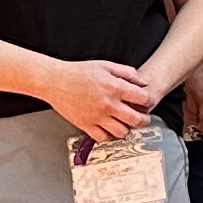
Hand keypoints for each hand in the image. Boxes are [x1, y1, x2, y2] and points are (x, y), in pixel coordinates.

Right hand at [46, 57, 160, 145]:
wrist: (54, 81)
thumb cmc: (78, 72)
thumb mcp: (106, 66)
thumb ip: (127, 73)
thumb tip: (143, 82)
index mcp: (115, 87)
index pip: (143, 99)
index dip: (147, 100)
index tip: (145, 101)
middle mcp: (108, 104)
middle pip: (137, 120)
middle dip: (144, 120)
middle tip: (143, 118)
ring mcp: (97, 117)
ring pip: (122, 132)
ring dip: (127, 129)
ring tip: (125, 124)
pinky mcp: (86, 125)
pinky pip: (103, 137)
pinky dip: (108, 135)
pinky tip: (109, 128)